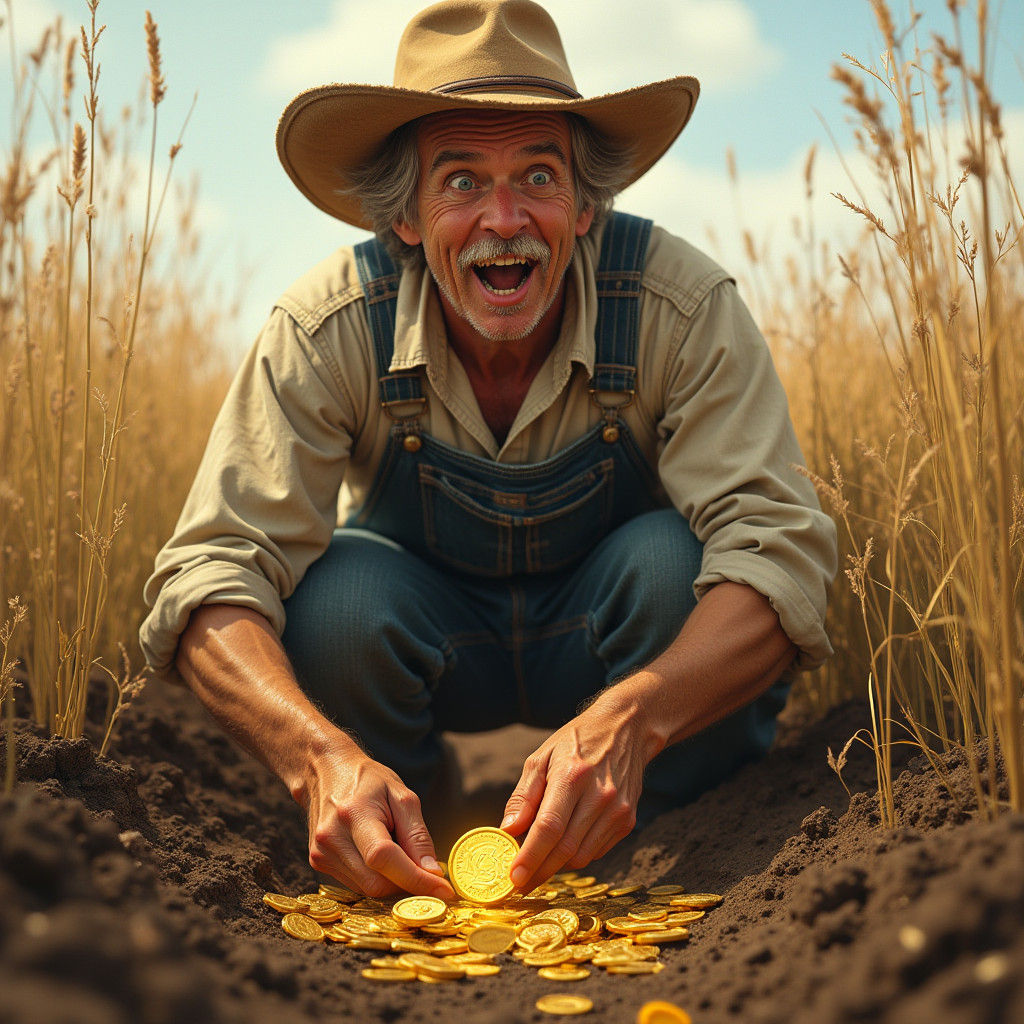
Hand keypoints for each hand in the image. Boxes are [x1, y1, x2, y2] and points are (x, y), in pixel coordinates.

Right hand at [299, 744, 454, 899]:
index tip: (444, 891)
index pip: (384, 858)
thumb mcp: (402, 796)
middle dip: (407, 883)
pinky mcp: (318, 862)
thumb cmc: (369, 780)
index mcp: (354, 813)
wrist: (328, 771)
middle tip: (428, 872)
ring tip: (395, 848)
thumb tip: (432, 872)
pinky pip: (356, 884)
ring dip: (392, 880)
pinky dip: (376, 876)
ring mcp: (321, 853)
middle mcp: (332, 837)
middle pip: (376, 882)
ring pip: (367, 889)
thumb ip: (418, 836)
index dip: (415, 879)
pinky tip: (378, 853)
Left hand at [499, 692, 660, 892]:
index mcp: (573, 776)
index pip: (549, 827)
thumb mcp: (541, 757)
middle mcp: (600, 795)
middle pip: (565, 848)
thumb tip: (507, 831)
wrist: (626, 728)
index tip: (513, 878)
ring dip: (557, 865)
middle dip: (539, 871)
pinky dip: (577, 854)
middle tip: (518, 883)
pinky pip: (596, 851)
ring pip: (581, 856)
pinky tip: (564, 843)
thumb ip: (524, 796)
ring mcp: (618, 810)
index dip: (530, 857)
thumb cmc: (577, 741)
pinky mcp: (628, 820)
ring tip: (538, 861)